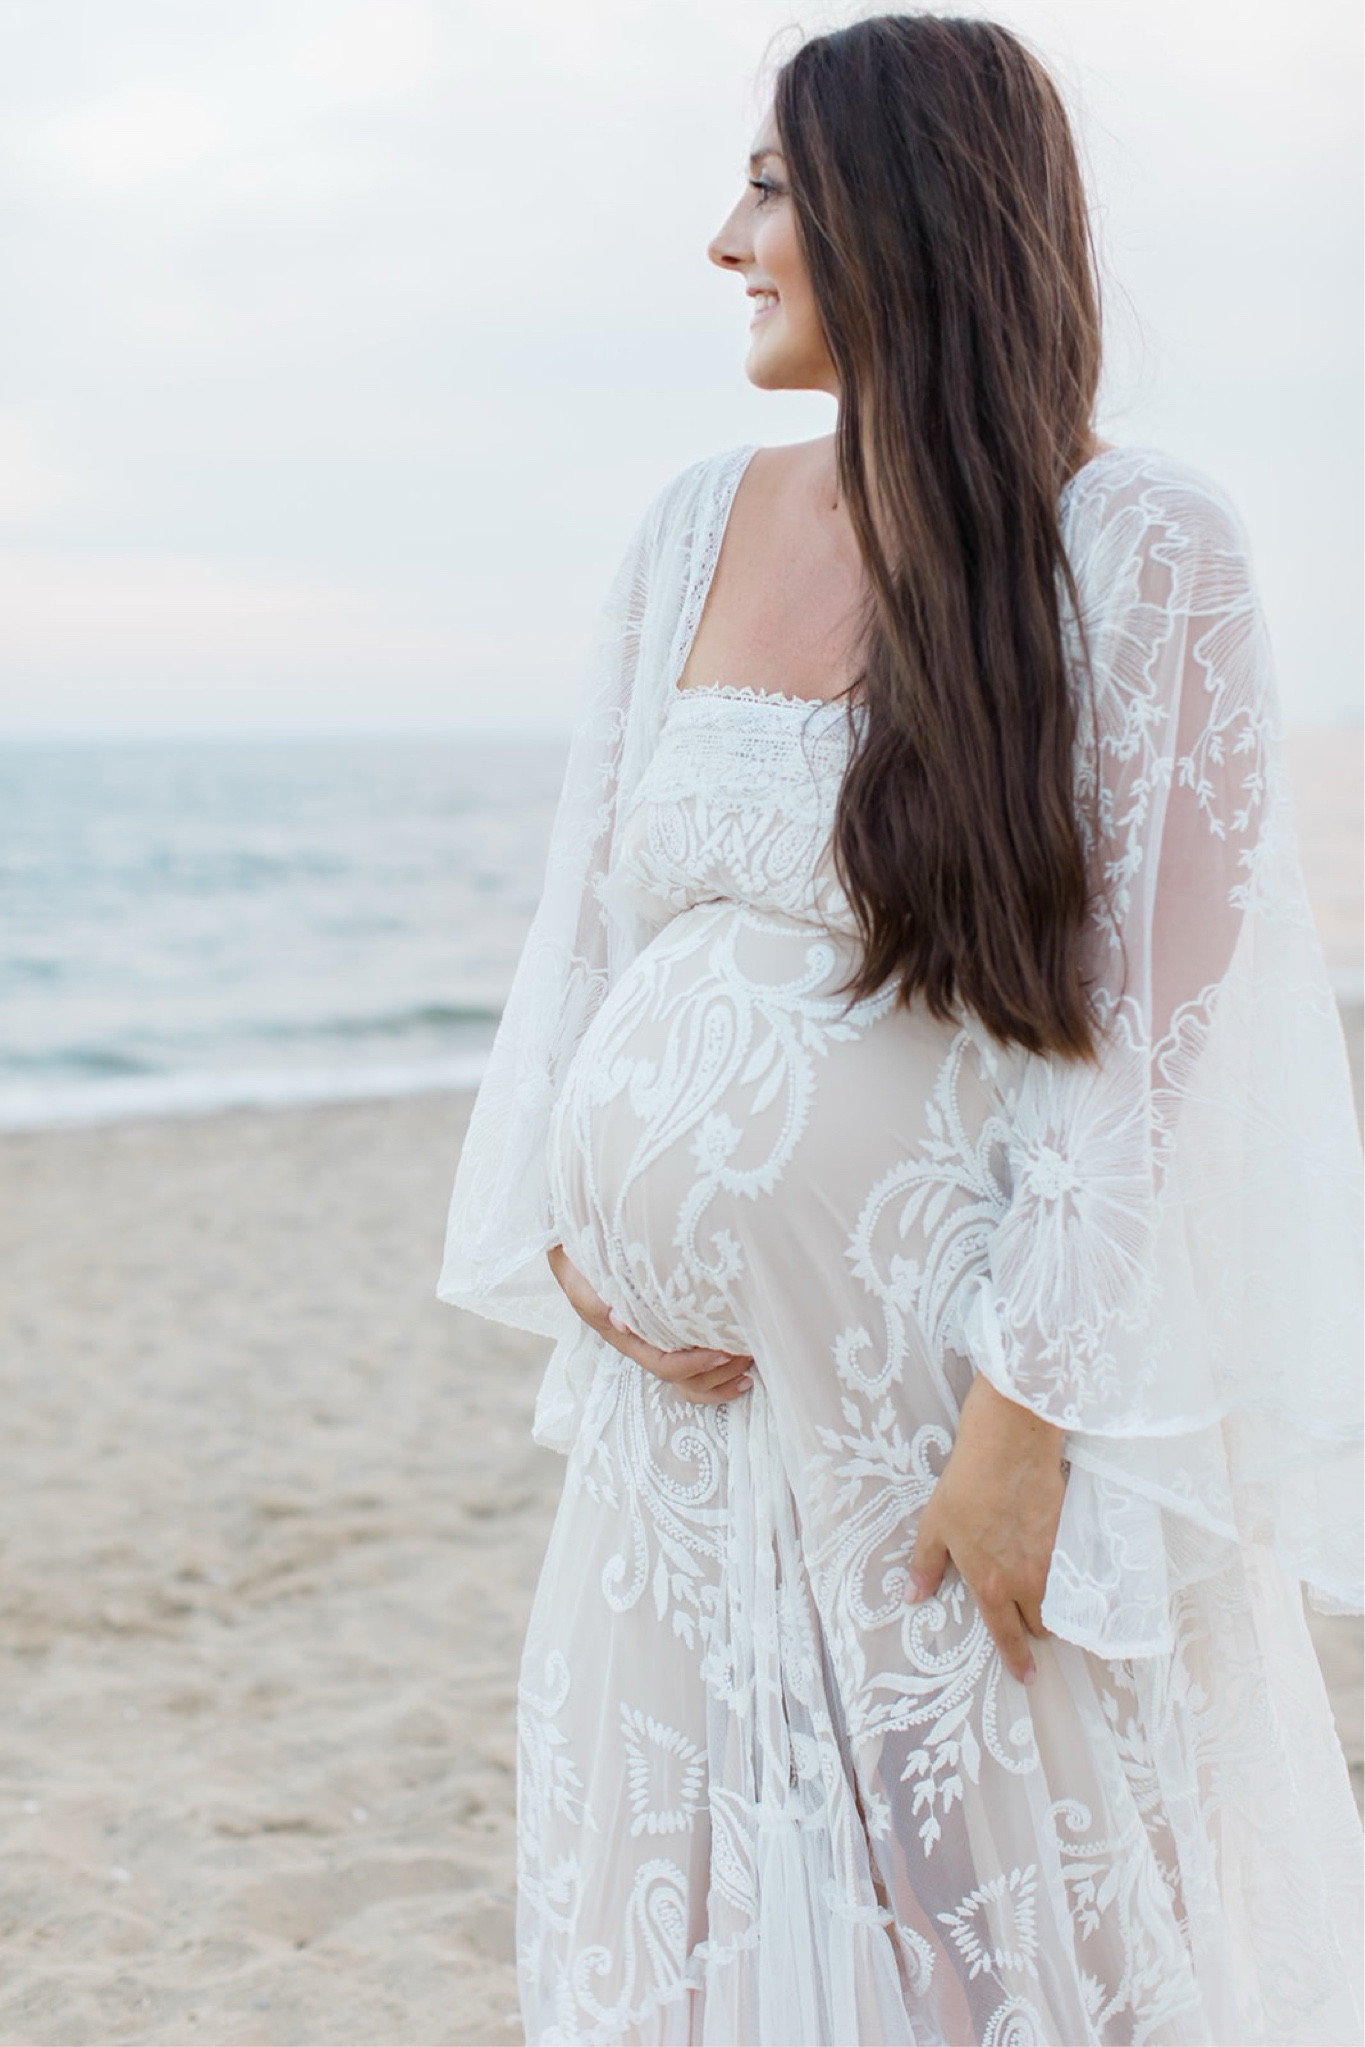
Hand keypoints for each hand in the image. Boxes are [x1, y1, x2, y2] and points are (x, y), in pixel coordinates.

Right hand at [546, 1245, 752, 1405]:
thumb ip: (591, 1297)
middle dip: (716, 1371)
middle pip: (682, 1380)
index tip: (721, 1349)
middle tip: (745, 1350)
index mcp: (624, 1335)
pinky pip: (697, 1378)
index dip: (692, 1364)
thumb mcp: (577, 1274)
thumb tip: (620, 1322)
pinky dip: (722, 1382)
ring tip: (750, 1357)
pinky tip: (746, 1375)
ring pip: (692, 1385)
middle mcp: (643, 1345)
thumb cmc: (583, 1256)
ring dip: (722, 1378)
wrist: (579, 1242)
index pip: (661, 1364)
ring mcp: (658, 1343)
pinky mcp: (672, 1337)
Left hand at [906, 1372, 1066, 1685]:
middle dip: (1034, 1628)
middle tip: (1024, 1620)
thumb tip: (912, 1598)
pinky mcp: (1068, 1537)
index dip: (1017, 1660)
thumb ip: (926, 1567)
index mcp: (990, 1584)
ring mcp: (1052, 1560)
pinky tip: (1053, 1562)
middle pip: (1041, 1624)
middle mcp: (1026, 1581)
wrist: (1010, 1445)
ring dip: (1051, 1604)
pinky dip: (1063, 1577)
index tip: (1026, 1676)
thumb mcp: (934, 1526)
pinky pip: (1070, 1572)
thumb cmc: (966, 1484)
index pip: (1006, 1635)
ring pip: (1059, 1601)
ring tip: (1040, 1594)